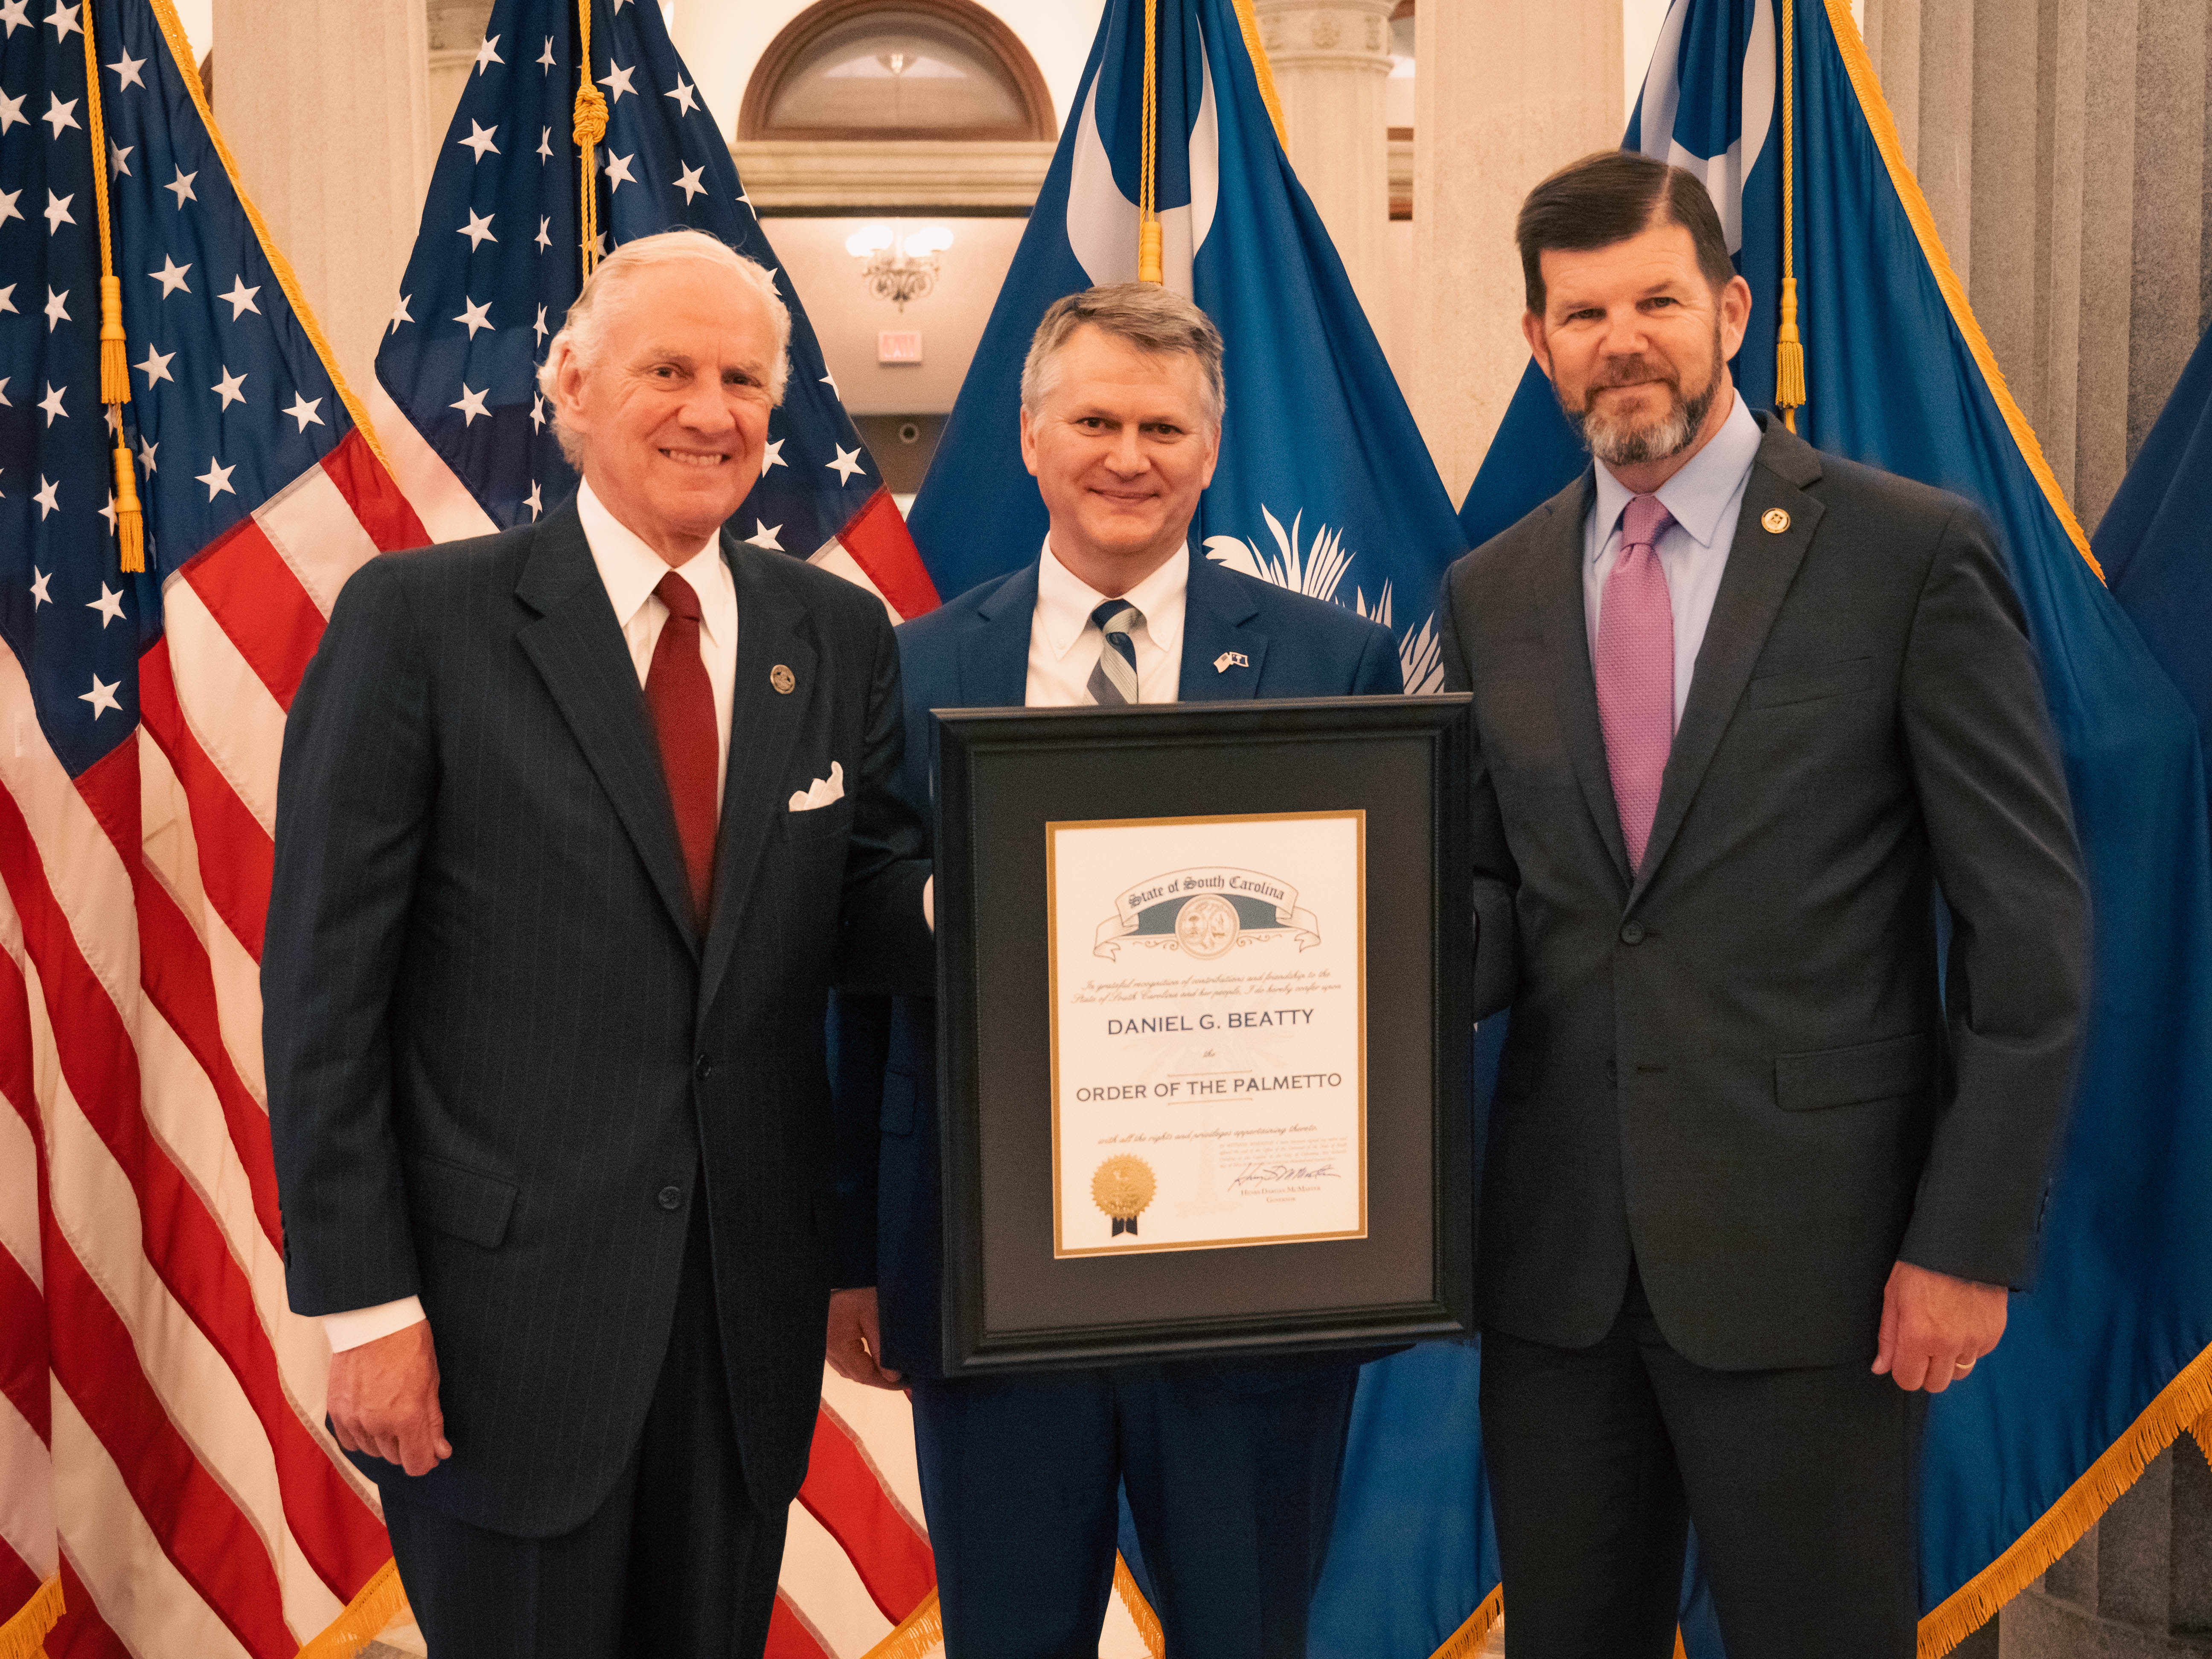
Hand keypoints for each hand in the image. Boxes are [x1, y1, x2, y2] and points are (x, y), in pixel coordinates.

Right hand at [327, 1319, 450, 1474]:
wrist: (373, 1321)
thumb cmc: (408, 1345)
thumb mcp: (431, 1383)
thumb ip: (433, 1423)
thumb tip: (440, 1452)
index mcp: (406, 1417)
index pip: (416, 1463)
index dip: (426, 1462)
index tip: (431, 1454)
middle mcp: (377, 1424)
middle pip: (395, 1457)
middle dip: (408, 1448)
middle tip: (415, 1430)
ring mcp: (353, 1419)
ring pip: (372, 1451)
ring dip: (385, 1443)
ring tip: (393, 1419)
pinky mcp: (336, 1411)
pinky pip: (349, 1441)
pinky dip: (362, 1437)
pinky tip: (371, 1422)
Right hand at [826, 1287, 902, 1389]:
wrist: (830, 1276)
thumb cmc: (852, 1291)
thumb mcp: (872, 1313)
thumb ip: (881, 1347)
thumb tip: (892, 1376)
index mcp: (838, 1345)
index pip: (864, 1375)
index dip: (885, 1383)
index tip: (904, 1383)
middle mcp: (828, 1350)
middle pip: (856, 1375)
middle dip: (880, 1379)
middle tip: (903, 1380)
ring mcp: (824, 1347)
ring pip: (849, 1370)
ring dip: (870, 1373)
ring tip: (891, 1372)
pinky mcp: (825, 1341)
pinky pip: (844, 1361)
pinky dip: (860, 1363)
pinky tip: (873, 1361)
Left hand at [1872, 1260, 2007, 1392]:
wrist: (1963, 1246)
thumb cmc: (1921, 1267)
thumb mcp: (1893, 1296)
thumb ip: (1888, 1337)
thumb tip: (1881, 1367)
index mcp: (1918, 1336)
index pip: (1909, 1380)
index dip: (1903, 1371)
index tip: (1903, 1358)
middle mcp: (1948, 1345)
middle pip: (1935, 1384)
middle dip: (1925, 1371)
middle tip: (1922, 1347)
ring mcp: (1974, 1341)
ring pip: (1958, 1373)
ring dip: (1948, 1362)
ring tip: (1942, 1334)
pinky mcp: (1993, 1334)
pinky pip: (1978, 1355)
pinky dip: (1968, 1347)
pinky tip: (1960, 1323)